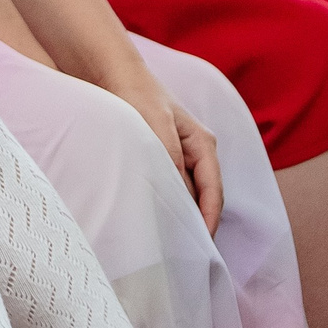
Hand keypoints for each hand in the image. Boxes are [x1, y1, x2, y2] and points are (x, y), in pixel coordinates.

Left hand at [113, 79, 224, 233]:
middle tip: (184, 253)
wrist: (113, 73)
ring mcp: (180, 154)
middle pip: (203, 196)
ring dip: (180, 213)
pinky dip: (165, 201)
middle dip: (197, 223)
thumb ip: (170, 159)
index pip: (214, 191)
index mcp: (203, 144)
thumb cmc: (136, 96)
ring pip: (186, 192)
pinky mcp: (162, 157)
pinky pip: (170, 185)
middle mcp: (196, 151)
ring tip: (169, 242)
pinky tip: (152, 216)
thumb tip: (182, 197)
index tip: (202, 246)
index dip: (210, 220)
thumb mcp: (155, 126)